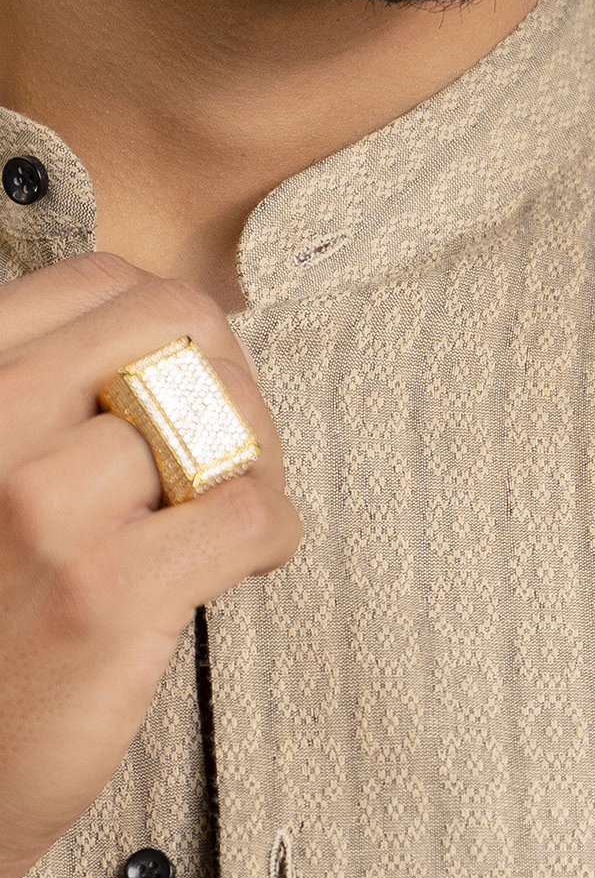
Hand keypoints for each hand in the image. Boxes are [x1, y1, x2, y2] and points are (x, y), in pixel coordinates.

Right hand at [0, 253, 301, 877]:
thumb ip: (42, 403)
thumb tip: (175, 338)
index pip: (99, 283)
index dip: (172, 330)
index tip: (190, 389)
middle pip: (174, 323)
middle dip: (230, 379)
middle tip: (232, 450)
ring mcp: (38, 506)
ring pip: (218, 416)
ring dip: (257, 464)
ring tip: (233, 517)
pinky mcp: (103, 594)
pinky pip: (246, 509)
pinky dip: (272, 532)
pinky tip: (248, 561)